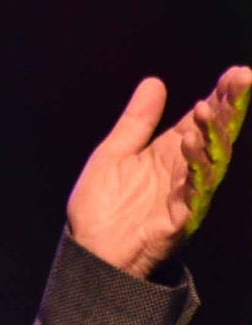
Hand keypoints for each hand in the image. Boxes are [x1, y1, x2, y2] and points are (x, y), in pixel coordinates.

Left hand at [67, 67, 250, 278]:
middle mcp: (181, 171)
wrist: (89, 252)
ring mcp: (183, 195)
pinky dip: (195, 170)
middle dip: (229, 107)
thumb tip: (154, 82)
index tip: (237, 72)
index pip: (199, 120)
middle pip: (213, 135)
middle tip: (242, 78)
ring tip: (206, 108)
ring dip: (211, 134)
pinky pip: (194, 193)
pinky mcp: (178, 220)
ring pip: (210, 161)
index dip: (219, 96)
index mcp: (167, 154)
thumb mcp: (114, 154)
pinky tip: (190, 145)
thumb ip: (136, 122)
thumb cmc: (102, 207)